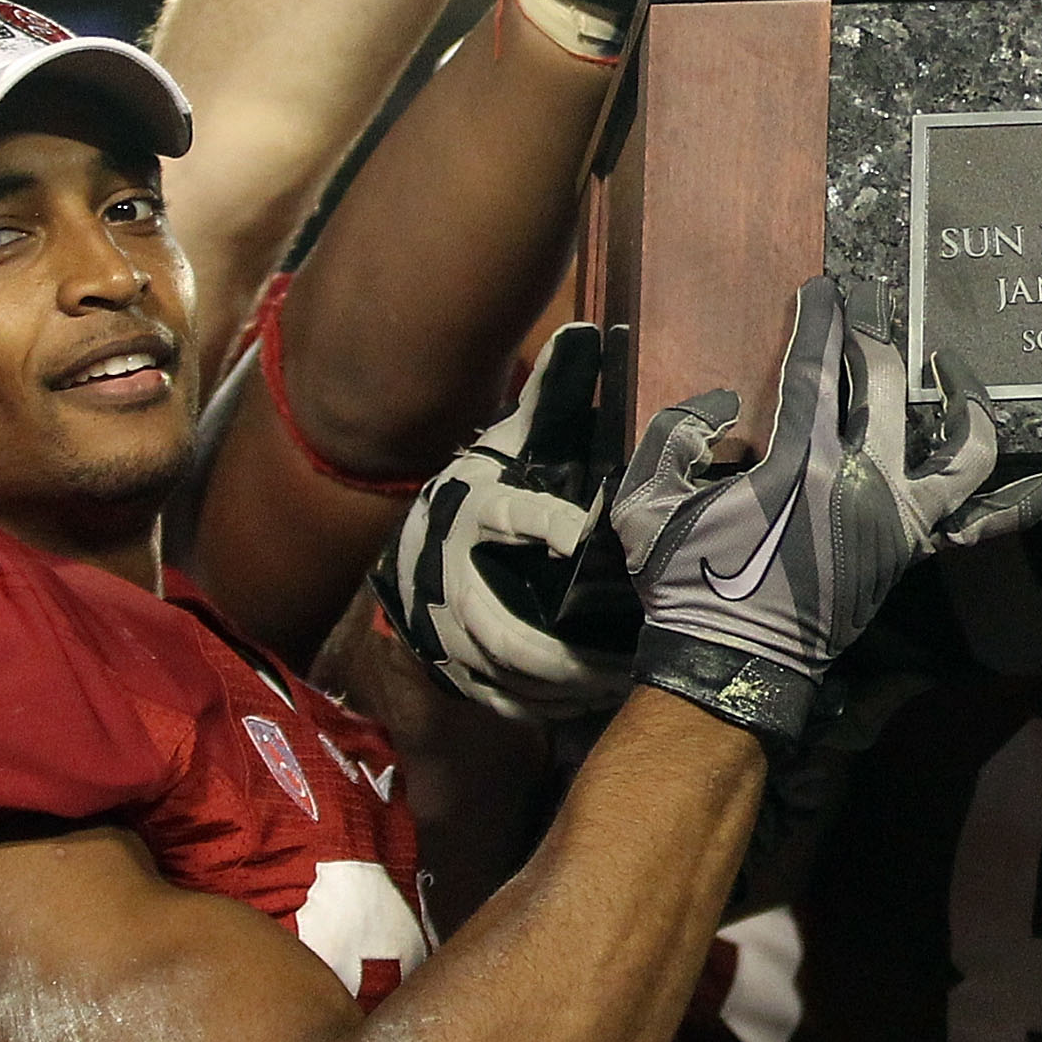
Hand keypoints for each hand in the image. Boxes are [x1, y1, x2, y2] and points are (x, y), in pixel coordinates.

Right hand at [372, 325, 634, 722]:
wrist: (417, 550)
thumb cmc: (483, 491)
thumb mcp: (510, 443)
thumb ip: (549, 399)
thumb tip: (583, 332)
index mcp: (473, 510)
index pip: (510, 515)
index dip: (548, 525)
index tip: (589, 534)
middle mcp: (452, 576)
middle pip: (500, 629)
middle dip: (563, 654)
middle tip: (624, 661)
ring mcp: (447, 630)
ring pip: (502, 674)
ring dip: (564, 688)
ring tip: (622, 686)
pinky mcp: (452, 667)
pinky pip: (498, 700)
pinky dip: (545, 708)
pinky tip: (593, 704)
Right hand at [612, 278, 1041, 746]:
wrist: (730, 665)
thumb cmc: (689, 585)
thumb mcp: (649, 504)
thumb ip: (675, 436)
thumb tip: (719, 404)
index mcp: (800, 465)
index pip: (815, 369)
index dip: (819, 320)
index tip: (823, 288)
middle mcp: (865, 483)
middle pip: (883, 385)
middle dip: (872, 335)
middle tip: (865, 307)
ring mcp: (900, 520)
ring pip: (963, 450)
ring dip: (965, 402)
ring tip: (953, 369)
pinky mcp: (912, 551)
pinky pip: (979, 526)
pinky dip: (1021, 504)